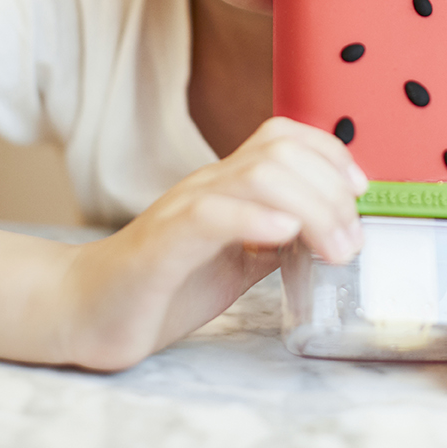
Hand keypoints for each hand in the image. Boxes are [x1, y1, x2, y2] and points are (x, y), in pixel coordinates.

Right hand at [60, 116, 366, 370]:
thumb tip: (333, 234)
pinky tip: (282, 237)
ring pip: (257, 174)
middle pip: (281, 152)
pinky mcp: (160, 245)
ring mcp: (182, 209)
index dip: (331, 153)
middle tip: (351, 245)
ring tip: (333, 251)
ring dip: (311, 208)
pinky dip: (253, 219)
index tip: (361, 195)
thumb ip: (277, 242)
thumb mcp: (237, 261)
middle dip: (332, 193)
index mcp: (227, 184)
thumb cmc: (164, 285)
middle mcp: (207, 184)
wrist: (85, 312)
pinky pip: (209, 215)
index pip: (283, 135)